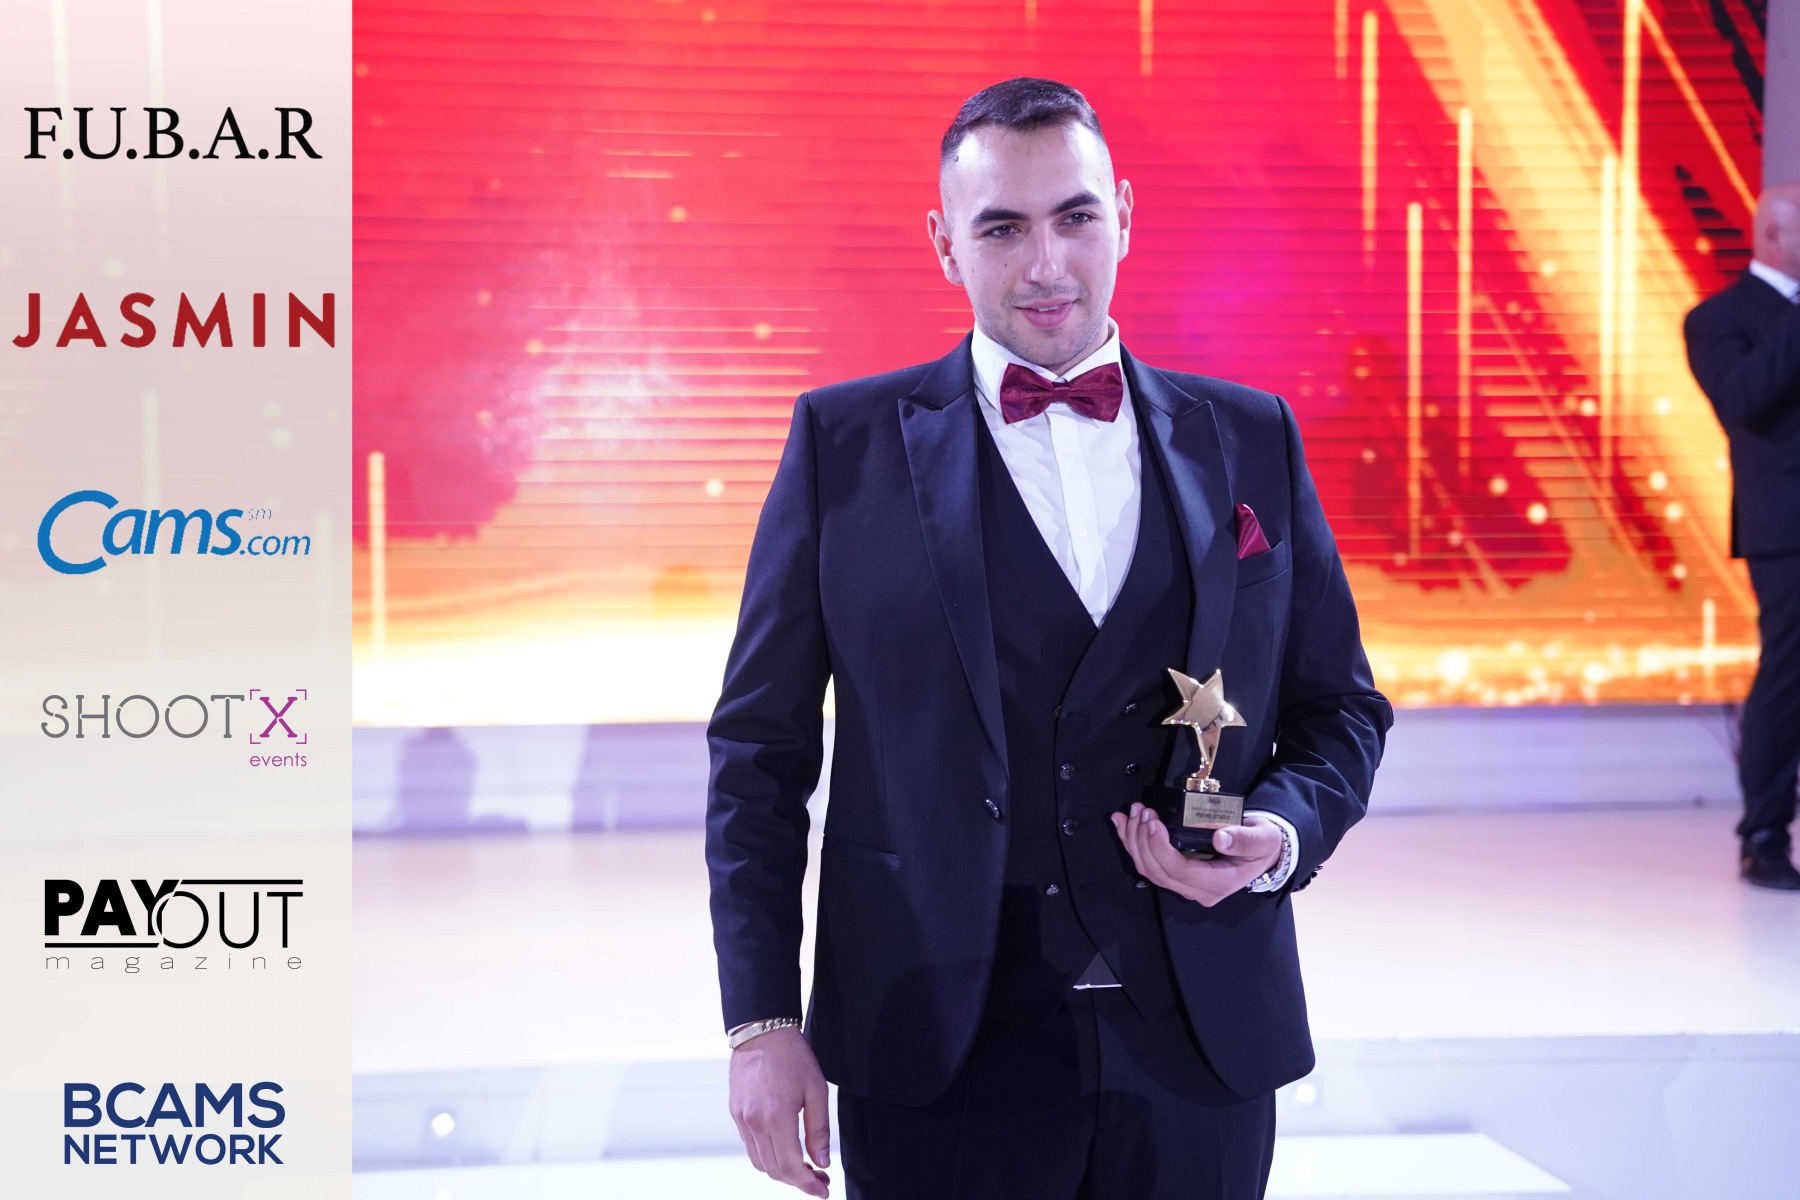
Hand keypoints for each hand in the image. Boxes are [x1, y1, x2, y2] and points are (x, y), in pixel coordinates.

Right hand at [728, 1025, 831, 1196]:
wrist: (761, 1031)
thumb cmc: (792, 1056)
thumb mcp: (816, 1090)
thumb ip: (819, 1130)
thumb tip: (821, 1162)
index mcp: (776, 1117)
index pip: (791, 1167)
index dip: (808, 1184)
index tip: (823, 1190)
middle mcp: (754, 1123)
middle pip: (774, 1170)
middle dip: (798, 1181)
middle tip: (819, 1178)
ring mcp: (742, 1119)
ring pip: (760, 1162)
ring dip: (781, 1171)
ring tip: (803, 1166)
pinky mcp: (736, 1113)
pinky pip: (750, 1146)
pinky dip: (767, 1156)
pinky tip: (784, 1148)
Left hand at [1110, 803, 1283, 907]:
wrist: (1265, 850)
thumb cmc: (1264, 843)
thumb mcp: (1262, 839)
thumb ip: (1244, 840)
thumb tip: (1220, 839)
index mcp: (1218, 884)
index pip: (1178, 870)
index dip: (1159, 848)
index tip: (1153, 822)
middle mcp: (1198, 890)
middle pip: (1157, 871)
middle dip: (1142, 840)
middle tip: (1141, 811)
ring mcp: (1186, 885)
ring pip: (1148, 869)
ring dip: (1133, 840)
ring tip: (1132, 812)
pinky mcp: (1178, 875)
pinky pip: (1149, 863)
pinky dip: (1133, 842)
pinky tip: (1122, 823)